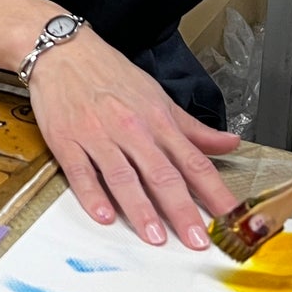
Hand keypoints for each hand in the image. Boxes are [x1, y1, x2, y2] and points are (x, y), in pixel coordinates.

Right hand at [0, 0, 237, 247]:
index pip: (194, 162)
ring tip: (154, 237)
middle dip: (182, 211)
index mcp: (157, 120)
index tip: (231, 218)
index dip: (214, 192)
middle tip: (197, 240)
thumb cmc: (109, 73)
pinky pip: (81, 172)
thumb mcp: (157, 96)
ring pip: (123, 177)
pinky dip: (92, 194)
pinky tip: (104, 215)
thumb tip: (229, 143)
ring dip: (140, 209)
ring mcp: (98, 136)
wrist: (61, 51)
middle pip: (162, 175)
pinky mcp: (67, 141)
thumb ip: (192, 127)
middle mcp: (132, 130)